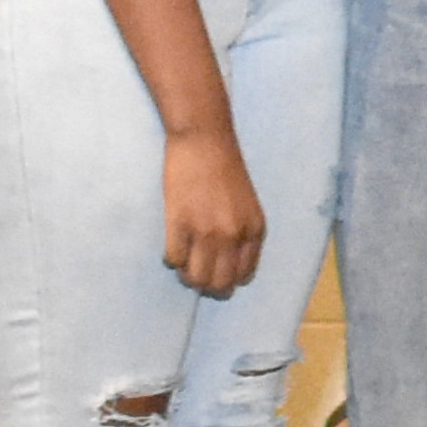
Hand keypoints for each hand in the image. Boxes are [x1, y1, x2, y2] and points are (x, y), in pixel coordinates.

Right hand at [157, 123, 265, 299]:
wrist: (205, 141)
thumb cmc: (226, 169)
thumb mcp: (247, 206)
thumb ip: (243, 234)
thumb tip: (228, 263)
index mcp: (254, 231)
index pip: (244, 275)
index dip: (228, 280)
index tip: (217, 274)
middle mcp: (233, 236)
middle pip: (220, 283)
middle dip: (207, 285)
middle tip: (197, 274)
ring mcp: (206, 232)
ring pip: (196, 276)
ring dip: (187, 275)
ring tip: (184, 264)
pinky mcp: (180, 223)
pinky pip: (174, 258)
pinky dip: (172, 258)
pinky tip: (173, 245)